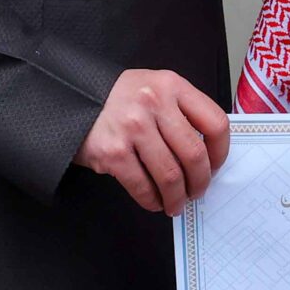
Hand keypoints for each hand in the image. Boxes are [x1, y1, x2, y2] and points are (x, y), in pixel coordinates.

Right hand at [75, 69, 230, 215]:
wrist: (68, 96)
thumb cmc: (117, 97)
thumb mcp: (153, 88)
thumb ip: (180, 110)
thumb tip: (207, 155)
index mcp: (171, 85)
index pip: (215, 123)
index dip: (221, 153)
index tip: (215, 166)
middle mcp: (153, 103)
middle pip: (194, 155)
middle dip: (200, 182)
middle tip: (197, 192)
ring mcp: (132, 127)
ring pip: (171, 176)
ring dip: (177, 198)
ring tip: (175, 203)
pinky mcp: (113, 152)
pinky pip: (143, 187)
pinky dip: (152, 201)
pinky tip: (154, 202)